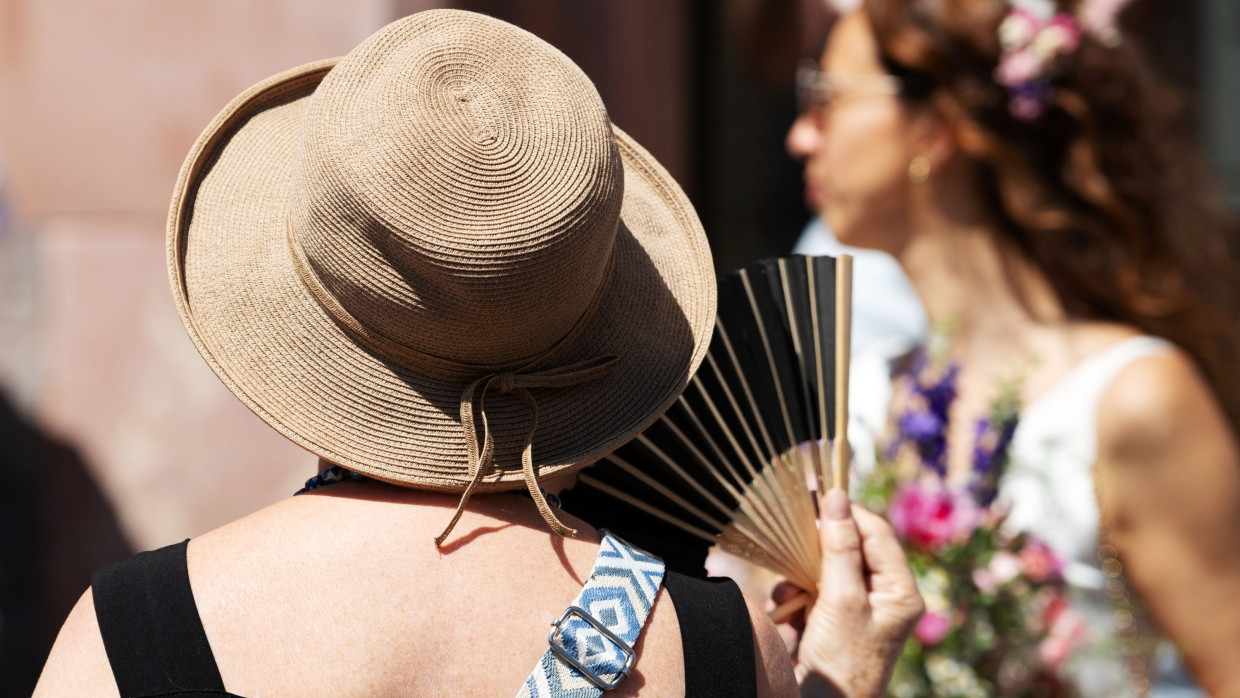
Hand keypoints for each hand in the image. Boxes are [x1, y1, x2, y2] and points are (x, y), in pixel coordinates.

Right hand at [788, 489, 923, 696]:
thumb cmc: (841, 662)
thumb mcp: (841, 600)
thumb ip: (839, 547)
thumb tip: (836, 497)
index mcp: (901, 592)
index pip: (878, 533)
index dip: (848, 513)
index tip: (816, 496)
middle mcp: (885, 598)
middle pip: (852, 548)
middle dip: (819, 549)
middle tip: (795, 541)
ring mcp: (860, 611)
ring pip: (828, 568)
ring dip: (803, 575)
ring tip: (790, 593)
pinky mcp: (835, 622)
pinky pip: (814, 591)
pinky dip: (796, 595)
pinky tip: (787, 611)